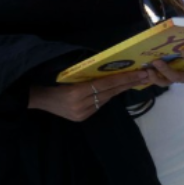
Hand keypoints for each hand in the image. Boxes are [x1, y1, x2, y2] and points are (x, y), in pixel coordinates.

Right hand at [28, 69, 149, 121]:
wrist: (37, 98)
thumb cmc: (52, 80)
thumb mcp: (69, 74)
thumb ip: (88, 73)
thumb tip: (110, 66)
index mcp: (76, 92)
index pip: (106, 84)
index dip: (124, 78)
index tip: (140, 73)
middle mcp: (80, 105)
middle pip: (110, 92)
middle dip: (128, 83)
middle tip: (146, 76)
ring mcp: (81, 113)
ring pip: (106, 99)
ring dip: (121, 89)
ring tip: (136, 81)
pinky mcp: (81, 118)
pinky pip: (99, 104)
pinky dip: (108, 96)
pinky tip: (118, 89)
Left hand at [146, 49, 183, 85]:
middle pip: (179, 78)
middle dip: (167, 70)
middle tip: (157, 61)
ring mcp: (182, 78)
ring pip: (169, 81)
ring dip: (157, 76)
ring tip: (148, 69)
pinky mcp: (173, 78)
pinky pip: (163, 80)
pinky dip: (154, 76)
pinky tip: (146, 70)